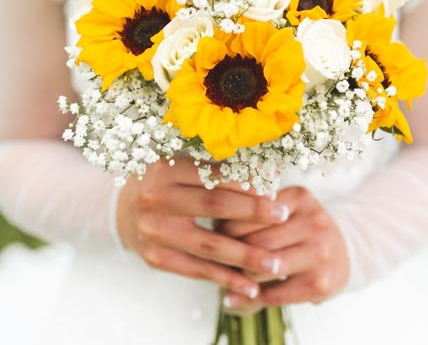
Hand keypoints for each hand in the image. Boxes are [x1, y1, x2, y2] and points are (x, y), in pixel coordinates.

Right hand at [116, 156, 290, 298]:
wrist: (122, 210)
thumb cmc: (164, 183)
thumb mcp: (181, 166)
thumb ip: (216, 169)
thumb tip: (265, 172)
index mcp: (166, 170)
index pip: (213, 175)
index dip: (245, 181)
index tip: (274, 187)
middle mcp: (157, 199)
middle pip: (214, 206)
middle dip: (252, 212)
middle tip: (282, 215)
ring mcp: (155, 231)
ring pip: (208, 245)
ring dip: (245, 255)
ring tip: (274, 262)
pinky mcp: (156, 258)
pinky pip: (197, 271)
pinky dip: (225, 279)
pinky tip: (250, 285)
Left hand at [218, 186, 349, 311]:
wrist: (346, 251)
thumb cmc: (301, 229)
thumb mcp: (286, 209)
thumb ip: (255, 212)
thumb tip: (214, 225)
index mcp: (299, 197)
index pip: (250, 210)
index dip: (227, 223)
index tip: (217, 231)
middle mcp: (314, 221)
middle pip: (254, 240)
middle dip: (232, 251)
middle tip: (222, 256)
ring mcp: (320, 252)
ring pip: (261, 267)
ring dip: (241, 275)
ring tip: (232, 273)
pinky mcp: (321, 283)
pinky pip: (273, 294)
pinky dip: (251, 298)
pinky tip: (239, 296)